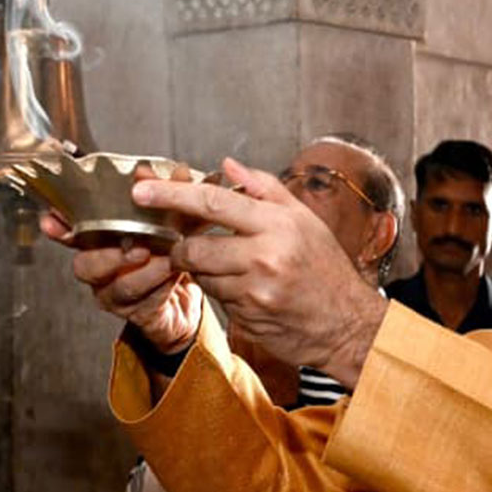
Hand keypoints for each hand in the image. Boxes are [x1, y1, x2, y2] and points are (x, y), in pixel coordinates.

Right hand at [40, 212, 201, 354]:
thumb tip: (177, 172)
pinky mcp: (135, 313)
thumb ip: (170, 196)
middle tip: (137, 246)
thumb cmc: (172, 251)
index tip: (51, 221)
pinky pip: (143, 302)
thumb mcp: (173, 218)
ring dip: (144, 271)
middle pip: (85, 266)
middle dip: (110, 256)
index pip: (70, 231)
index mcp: (99, 240)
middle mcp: (100, 269)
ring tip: (165, 259)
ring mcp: (114, 294)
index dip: (59, 227)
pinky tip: (174, 275)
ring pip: (118, 286)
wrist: (190, 293)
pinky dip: (160, 286)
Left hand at [131, 158, 387, 384]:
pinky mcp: (248, 319)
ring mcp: (256, 292)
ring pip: (203, 276)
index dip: (173, 195)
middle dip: (181, 246)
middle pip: (195, 247)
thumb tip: (228, 165)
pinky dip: (221, 292)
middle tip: (185, 244)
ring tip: (230, 268)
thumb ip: (265, 189)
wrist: (348, 326)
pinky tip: (246, 290)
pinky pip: (217, 299)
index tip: (143, 192)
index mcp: (279, 225)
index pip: (214, 202)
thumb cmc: (327, 269)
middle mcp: (266, 257)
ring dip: (204, 271)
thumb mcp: (306, 220)